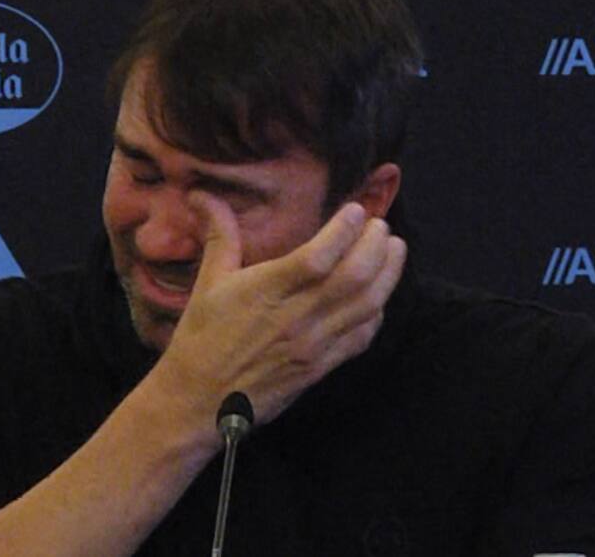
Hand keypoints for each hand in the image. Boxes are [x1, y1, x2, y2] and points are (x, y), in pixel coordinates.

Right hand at [153, 194, 407, 427]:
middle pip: (354, 277)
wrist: (199, 401)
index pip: (318, 256)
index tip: (356, 210)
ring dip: (388, 274)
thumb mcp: (208, 282)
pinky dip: (377, 312)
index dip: (344, 230)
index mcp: (267, 291)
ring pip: (367, 305)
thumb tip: (202, 193)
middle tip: (381, 225)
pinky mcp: (322, 367)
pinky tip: (379, 296)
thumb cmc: (201, 338)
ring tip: (395, 249)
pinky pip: (362, 337)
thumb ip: (219, 234)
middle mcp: (297, 317)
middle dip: (376, 246)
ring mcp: (314, 345)